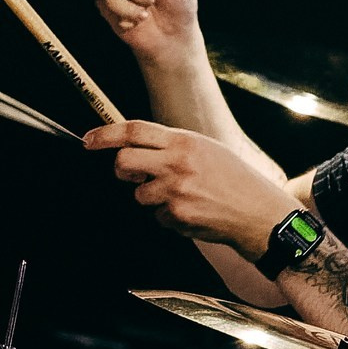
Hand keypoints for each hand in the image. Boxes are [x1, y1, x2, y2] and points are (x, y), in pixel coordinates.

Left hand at [83, 119, 286, 253]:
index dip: (105, 134)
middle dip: (121, 172)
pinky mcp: (178, 215)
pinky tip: (194, 213)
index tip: (88, 140)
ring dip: (153, 200)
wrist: (259, 213)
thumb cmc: (235, 181)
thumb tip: (137, 149)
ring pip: (139, 195)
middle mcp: (178, 162)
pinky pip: (158, 217)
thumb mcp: (207, 150)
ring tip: (183, 198)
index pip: (134, 130)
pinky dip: (170, 218)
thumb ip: (173, 147)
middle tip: (132, 177)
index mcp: (185, 141)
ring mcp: (176, 190)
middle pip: (124, 162)